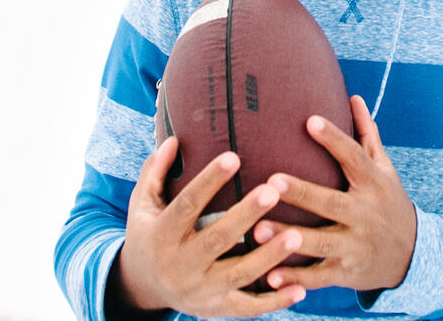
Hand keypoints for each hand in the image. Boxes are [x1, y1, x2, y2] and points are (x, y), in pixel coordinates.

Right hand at [113, 136, 307, 317]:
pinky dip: (275, 302)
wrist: (142, 287)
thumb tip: (173, 139)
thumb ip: (155, 171)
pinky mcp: (217, 309)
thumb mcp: (141, 204)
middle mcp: (180, 266)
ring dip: (269, 256)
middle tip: (273, 190)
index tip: (234, 156)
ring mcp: (200, 291)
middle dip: (246, 215)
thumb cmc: (149, 232)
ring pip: (238, 274)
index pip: (187, 205)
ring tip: (296, 235)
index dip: (209, 181)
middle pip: (217, 239)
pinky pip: (248, 307)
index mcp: (162, 235)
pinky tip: (301, 288)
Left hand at [252, 94, 416, 293]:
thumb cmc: (389, 202)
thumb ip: (367, 135)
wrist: (412, 255)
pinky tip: (270, 275)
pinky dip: (296, 279)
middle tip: (271, 180)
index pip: (354, 157)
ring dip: (289, 237)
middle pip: (331, 202)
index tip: (310, 120)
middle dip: (302, 193)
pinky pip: (319, 277)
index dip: (334, 139)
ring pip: (321, 242)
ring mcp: (356, 246)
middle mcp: (365, 215)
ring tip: (257, 228)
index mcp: (374, 184)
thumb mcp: (384, 169)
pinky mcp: (346, 273)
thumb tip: (353, 97)